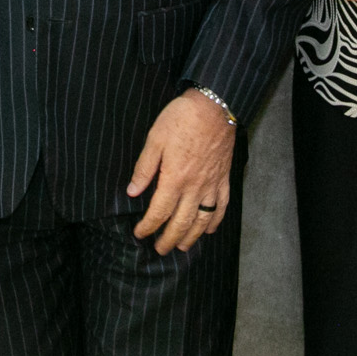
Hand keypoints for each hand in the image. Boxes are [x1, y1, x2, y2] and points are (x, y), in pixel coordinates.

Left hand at [128, 88, 235, 254]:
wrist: (215, 106)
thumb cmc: (182, 118)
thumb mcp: (155, 138)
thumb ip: (144, 168)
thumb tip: (132, 191)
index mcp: (174, 178)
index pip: (159, 212)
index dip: (148, 227)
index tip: (139, 233)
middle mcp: (194, 187)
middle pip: (181, 223)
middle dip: (168, 239)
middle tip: (159, 250)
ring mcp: (211, 185)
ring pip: (202, 220)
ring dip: (191, 237)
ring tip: (181, 247)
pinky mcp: (224, 179)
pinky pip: (221, 207)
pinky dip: (215, 221)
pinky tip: (209, 229)